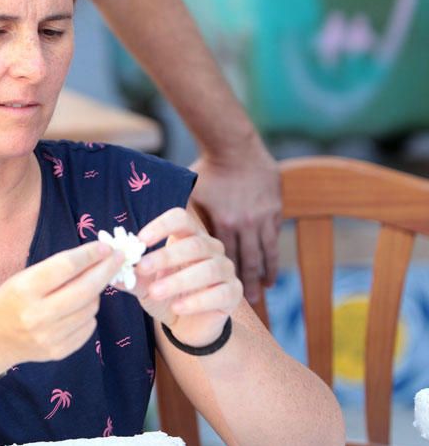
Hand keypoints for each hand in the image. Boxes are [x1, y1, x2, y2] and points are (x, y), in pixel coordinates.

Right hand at [0, 241, 123, 372]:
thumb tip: (97, 255)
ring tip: (88, 286)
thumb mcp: (25, 277)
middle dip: (106, 270)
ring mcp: (49, 336)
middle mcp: (37, 314)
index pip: (66, 266)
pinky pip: (88, 327)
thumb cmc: (11, 299)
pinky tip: (78, 308)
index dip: (90, 254)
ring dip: (96, 292)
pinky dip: (89, 313)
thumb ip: (58, 268)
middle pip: (85, 289)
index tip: (106, 247)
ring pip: (91, 308)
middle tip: (118, 258)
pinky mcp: (58, 352)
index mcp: (25, 289)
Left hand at [130, 207, 241, 346]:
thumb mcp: (144, 285)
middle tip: (141, 268)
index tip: (139, 240)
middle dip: (165, 256)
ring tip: (155, 292)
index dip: (161, 226)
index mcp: (189, 237)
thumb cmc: (166, 296)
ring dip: (178, 280)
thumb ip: (130, 275)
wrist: (188, 325)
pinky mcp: (233, 293)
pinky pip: (219, 293)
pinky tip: (177, 308)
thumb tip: (108, 269)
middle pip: (193, 244)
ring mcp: (226, 270)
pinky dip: (196, 301)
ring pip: (207, 269)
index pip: (180, 219)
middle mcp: (211, 248)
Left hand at [189, 143, 280, 303]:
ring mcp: (264, 216)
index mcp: (223, 222)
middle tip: (253, 301)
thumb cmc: (207, 169)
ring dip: (266, 272)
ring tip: (266, 287)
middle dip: (250, 283)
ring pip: (267, 252)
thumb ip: (190, 220)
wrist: (234, 144)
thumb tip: (170, 242)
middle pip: (249, 261)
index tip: (226, 292)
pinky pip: (275, 235)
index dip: (226, 277)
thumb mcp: (193, 195)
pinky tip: (271, 261)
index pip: (225, 259)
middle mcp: (246, 223)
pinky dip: (273, 251)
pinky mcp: (276, 207)